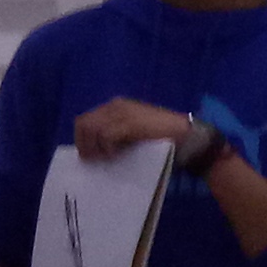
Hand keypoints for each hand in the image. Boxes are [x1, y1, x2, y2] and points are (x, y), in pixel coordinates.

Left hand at [73, 97, 195, 165]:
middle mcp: (116, 106)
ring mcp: (123, 112)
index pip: (84, 120)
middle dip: (84, 144)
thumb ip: (114, 134)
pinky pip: (106, 134)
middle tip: (95, 160)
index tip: (89, 157)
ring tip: (107, 157)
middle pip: (83, 123)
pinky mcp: (130, 122)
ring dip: (95, 147)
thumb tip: (92, 149)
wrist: (184, 136)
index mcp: (115, 107)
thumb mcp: (130, 134)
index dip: (82, 140)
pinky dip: (107, 147)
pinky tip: (116, 154)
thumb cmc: (158, 138)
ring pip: (92, 129)